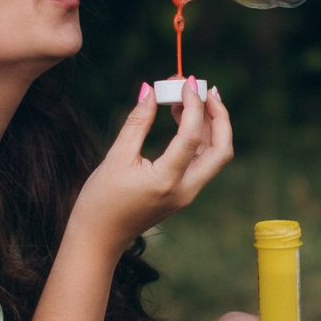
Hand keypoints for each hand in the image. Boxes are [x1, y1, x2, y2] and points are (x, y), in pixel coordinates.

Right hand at [70, 80, 234, 252]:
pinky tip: (181, 117)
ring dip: (210, 124)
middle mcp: (185, 190)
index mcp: (167, 181)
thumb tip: (150, 90)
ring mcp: (187, 193)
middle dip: (218, 116)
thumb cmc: (101, 200)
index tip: (187, 82)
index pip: (192, 136)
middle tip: (203, 88)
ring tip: (186, 97)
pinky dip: (200, 137)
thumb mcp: (116, 158)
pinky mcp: (183, 192)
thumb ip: (137, 123)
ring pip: (215, 155)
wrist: (99, 238)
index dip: (193, 105)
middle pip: (221, 149)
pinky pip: (202, 161)